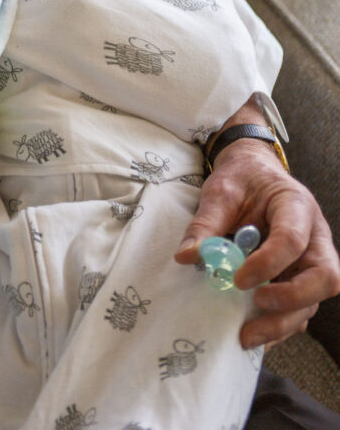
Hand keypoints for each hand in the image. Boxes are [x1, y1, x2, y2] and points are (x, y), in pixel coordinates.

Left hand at [174, 138, 339, 348]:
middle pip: (324, 277)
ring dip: (283, 322)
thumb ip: (205, 223)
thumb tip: (186, 257)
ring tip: (247, 336)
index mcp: (296, 206)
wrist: (253, 174)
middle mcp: (314, 236)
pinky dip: (278, 326)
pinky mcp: (300, 278)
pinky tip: (251, 334)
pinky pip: (299, 309)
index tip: (237, 280)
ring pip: (314, 301)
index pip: (293, 239)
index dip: (268, 264)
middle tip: (256, 304)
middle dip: (292, 299)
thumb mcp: (220, 192)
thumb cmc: (241, 180)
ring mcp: (311, 260)